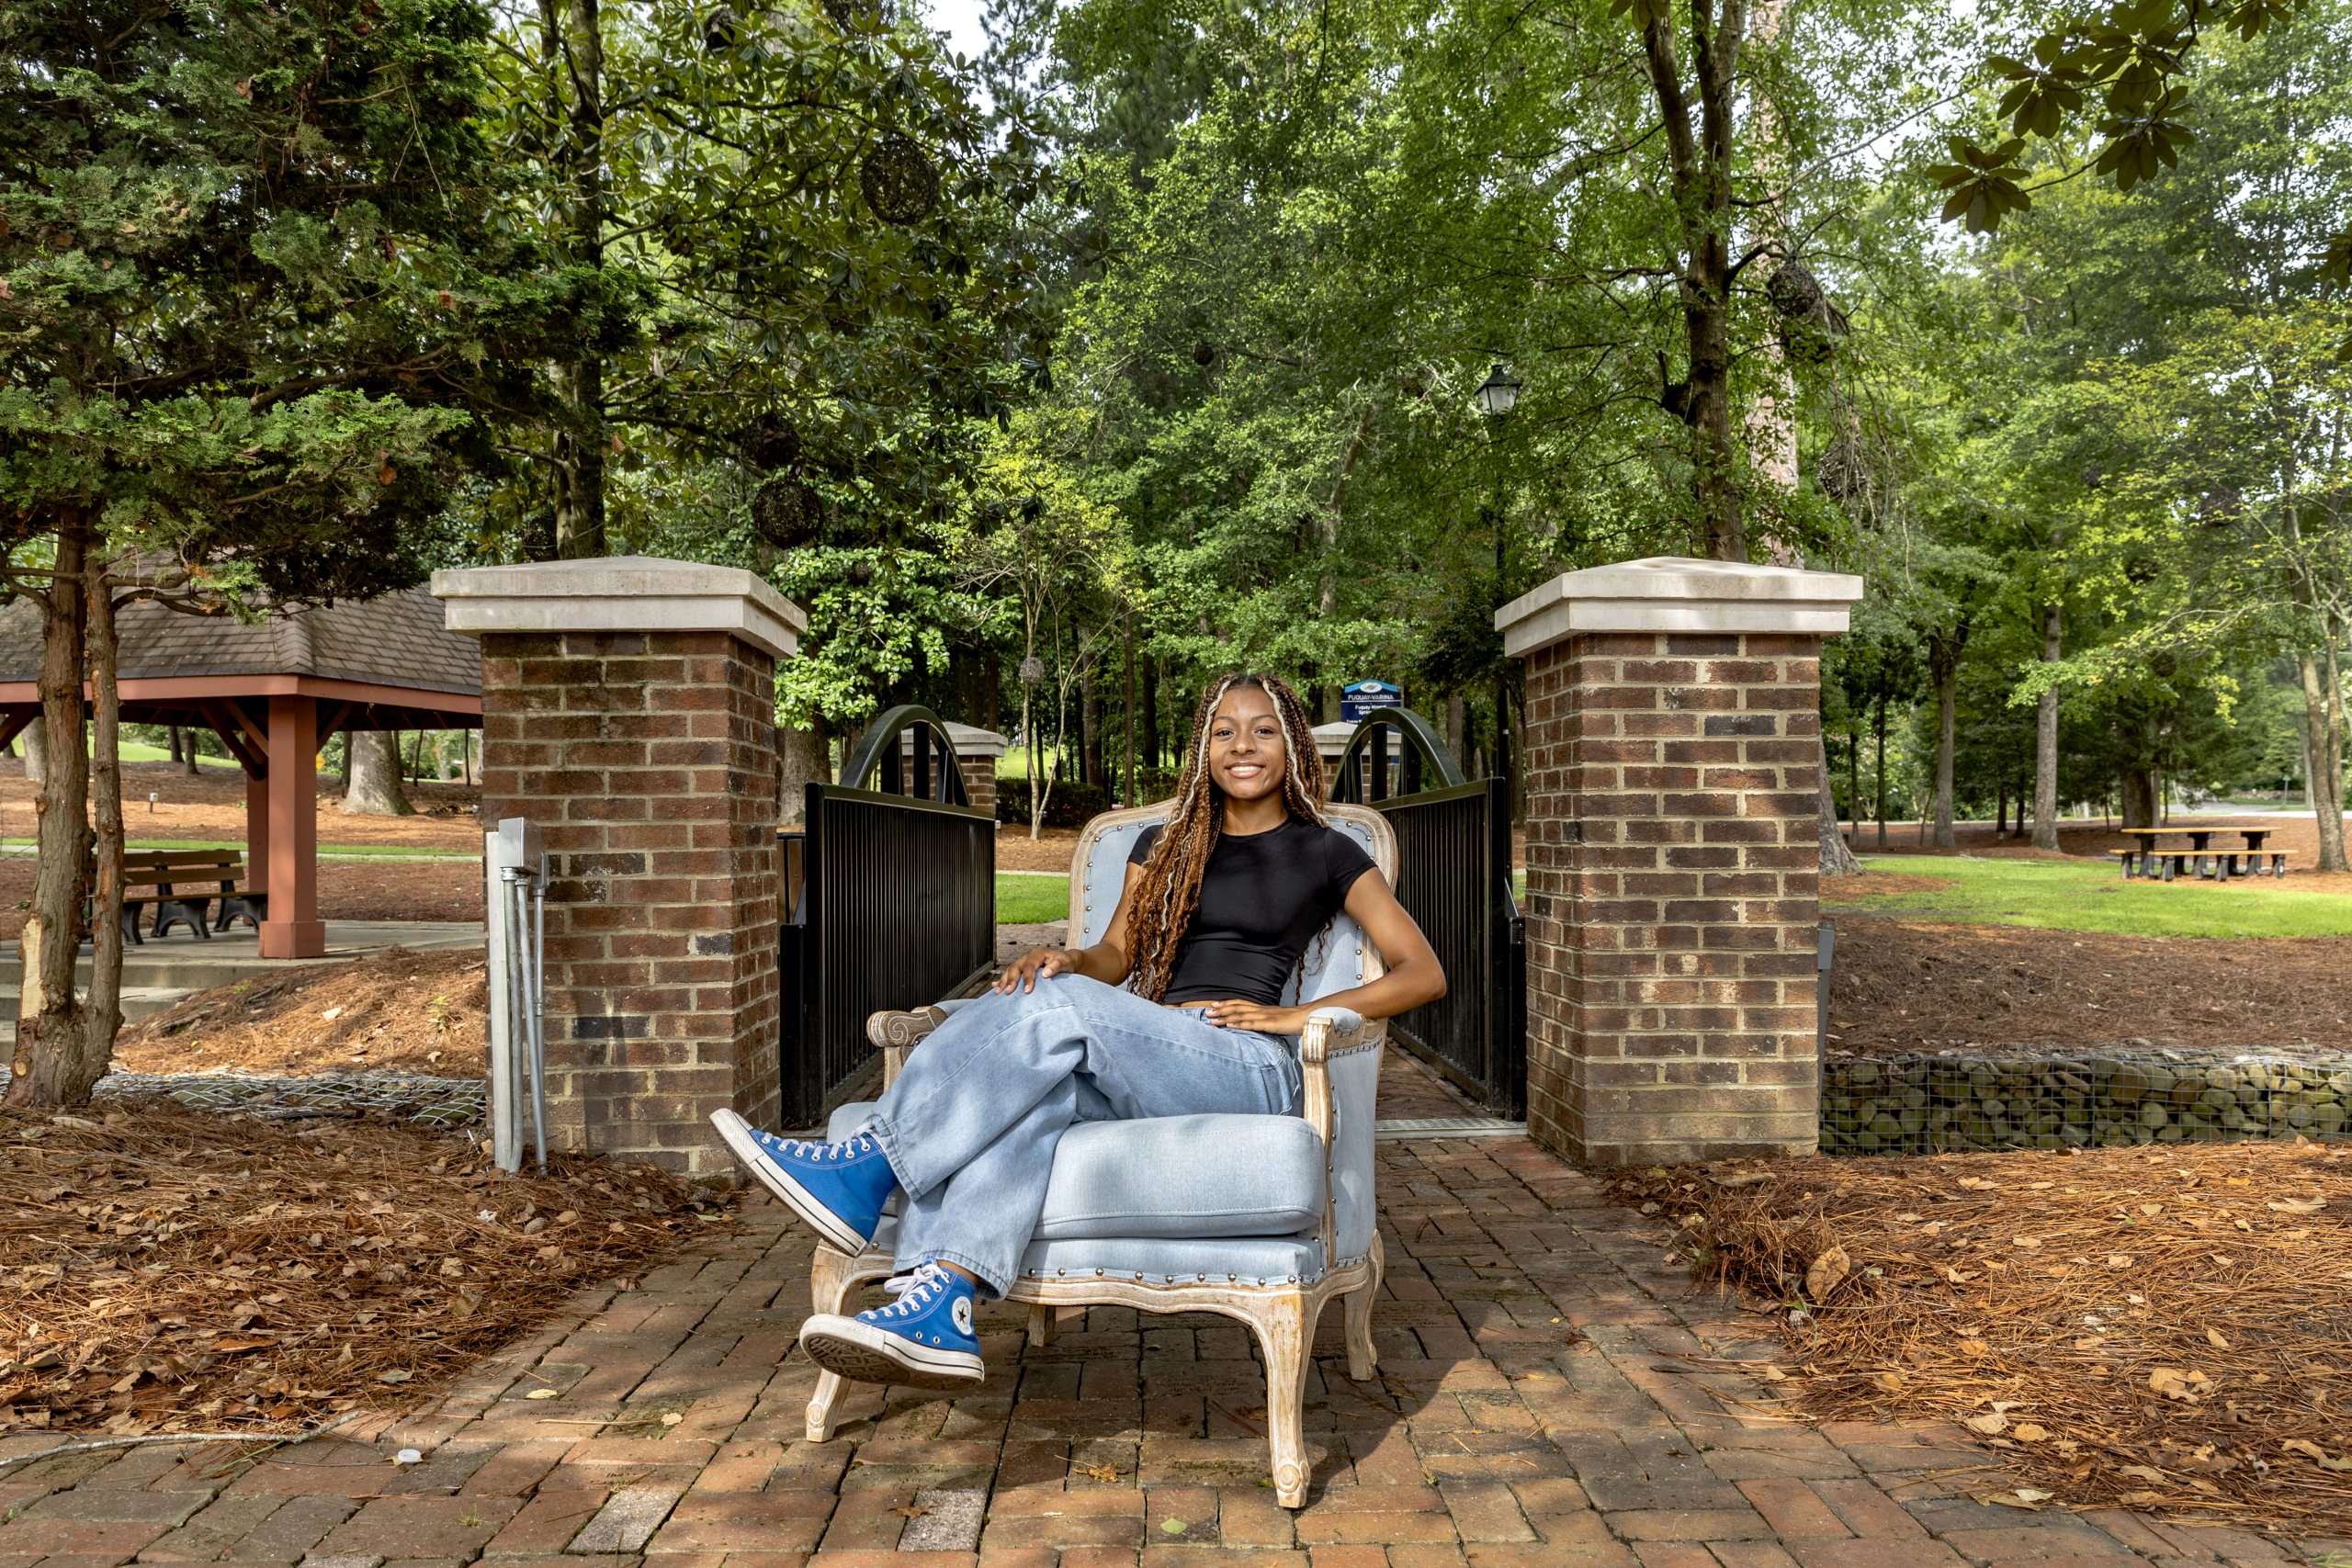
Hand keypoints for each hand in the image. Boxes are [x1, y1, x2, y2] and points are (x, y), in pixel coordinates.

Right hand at [995, 946, 1078, 993]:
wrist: (1066, 961)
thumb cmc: (1066, 961)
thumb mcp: (1065, 962)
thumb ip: (1056, 966)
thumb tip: (1046, 973)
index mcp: (1037, 954)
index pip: (1029, 966)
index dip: (1027, 978)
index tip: (1027, 991)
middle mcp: (1028, 957)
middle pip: (1016, 968)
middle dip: (1011, 980)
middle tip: (1008, 992)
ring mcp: (1023, 962)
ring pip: (1010, 970)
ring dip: (1003, 981)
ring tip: (998, 992)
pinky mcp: (1021, 968)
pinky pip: (1010, 973)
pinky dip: (1002, 980)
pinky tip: (995, 986)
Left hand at [1196, 999, 1311, 1033]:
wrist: (1310, 1018)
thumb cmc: (1294, 1021)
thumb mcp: (1276, 1021)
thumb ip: (1265, 1022)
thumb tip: (1256, 1026)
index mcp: (1262, 1009)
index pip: (1241, 1003)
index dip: (1226, 1003)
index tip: (1213, 1004)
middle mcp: (1261, 1010)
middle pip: (1237, 1007)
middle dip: (1221, 1009)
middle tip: (1207, 1012)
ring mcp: (1266, 1016)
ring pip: (1242, 1014)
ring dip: (1225, 1017)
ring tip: (1213, 1019)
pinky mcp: (1271, 1024)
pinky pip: (1253, 1024)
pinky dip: (1240, 1023)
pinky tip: (1231, 1024)